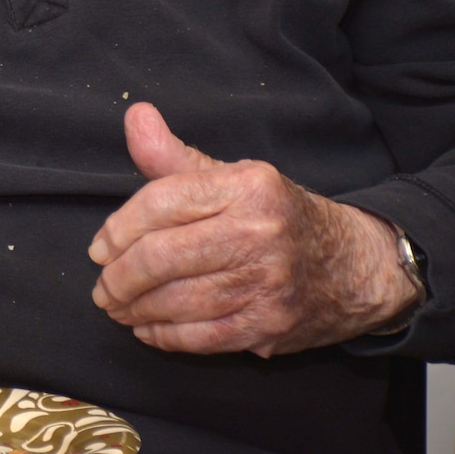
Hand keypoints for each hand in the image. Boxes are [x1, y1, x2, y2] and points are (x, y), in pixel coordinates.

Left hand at [88, 102, 420, 355]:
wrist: (355, 266)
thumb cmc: (277, 216)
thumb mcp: (232, 176)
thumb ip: (174, 155)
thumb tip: (134, 116)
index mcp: (247, 187)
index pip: (161, 202)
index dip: (118, 228)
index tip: (99, 248)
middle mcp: (259, 232)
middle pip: (162, 257)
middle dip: (119, 277)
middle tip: (102, 287)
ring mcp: (268, 283)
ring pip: (178, 301)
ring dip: (135, 308)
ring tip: (117, 307)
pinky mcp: (272, 325)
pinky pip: (203, 337)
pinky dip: (165, 336)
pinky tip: (147, 328)